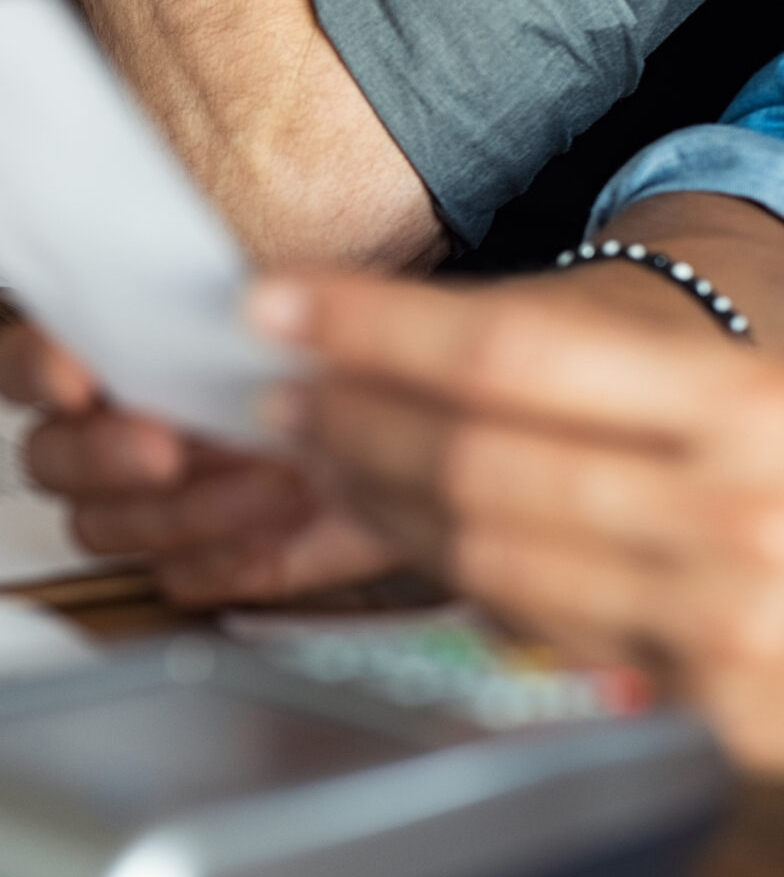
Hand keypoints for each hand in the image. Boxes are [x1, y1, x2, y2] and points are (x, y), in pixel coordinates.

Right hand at [0, 322, 397, 605]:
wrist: (403, 423)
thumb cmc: (328, 357)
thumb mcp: (292, 305)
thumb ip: (241, 302)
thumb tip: (229, 306)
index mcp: (105, 355)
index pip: (24, 365)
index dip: (38, 373)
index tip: (78, 380)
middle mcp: (107, 433)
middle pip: (47, 460)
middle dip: (102, 456)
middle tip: (166, 447)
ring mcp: (142, 504)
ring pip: (101, 527)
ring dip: (179, 510)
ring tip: (265, 480)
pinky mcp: (195, 559)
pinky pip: (174, 578)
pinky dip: (224, 557)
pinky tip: (275, 527)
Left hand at [257, 273, 783, 772]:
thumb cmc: (754, 426)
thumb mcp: (687, 356)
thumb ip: (543, 346)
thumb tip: (357, 333)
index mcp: (737, 402)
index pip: (508, 353)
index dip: (372, 328)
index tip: (275, 306)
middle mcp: (739, 512)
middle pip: (476, 462)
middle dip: (352, 424)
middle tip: (284, 396)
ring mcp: (726, 619)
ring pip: (482, 554)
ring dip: (374, 502)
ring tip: (322, 458)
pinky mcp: (706, 705)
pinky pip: (528, 627)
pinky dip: (446, 570)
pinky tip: (404, 528)